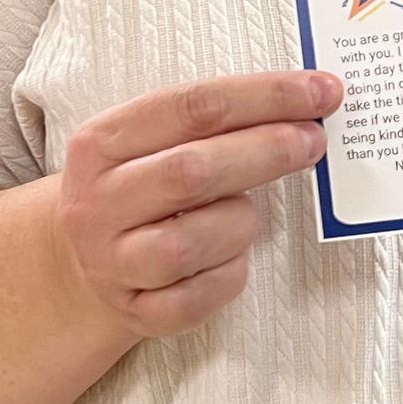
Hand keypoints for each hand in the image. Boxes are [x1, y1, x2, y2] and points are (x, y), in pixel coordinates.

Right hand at [56, 70, 340, 336]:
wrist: (82, 263)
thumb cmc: (140, 188)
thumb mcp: (151, 142)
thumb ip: (214, 123)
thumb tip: (306, 105)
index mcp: (101, 142)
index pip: (191, 107)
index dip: (264, 97)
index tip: (320, 91)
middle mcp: (97, 202)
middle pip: (189, 171)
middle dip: (265, 152)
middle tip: (313, 141)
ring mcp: (111, 262)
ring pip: (188, 244)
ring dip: (239, 224)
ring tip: (247, 216)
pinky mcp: (133, 312)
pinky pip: (194, 301)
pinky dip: (228, 276)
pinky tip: (233, 258)